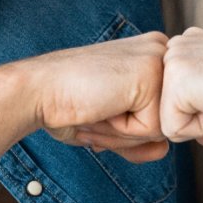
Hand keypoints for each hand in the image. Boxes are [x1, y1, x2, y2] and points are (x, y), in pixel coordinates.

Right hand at [18, 32, 170, 163]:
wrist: (37, 90)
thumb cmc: (66, 104)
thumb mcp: (110, 125)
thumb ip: (139, 140)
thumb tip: (164, 151)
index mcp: (151, 54)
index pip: (161, 112)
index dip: (127, 126)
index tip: (99, 108)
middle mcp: (160, 51)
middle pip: (165, 120)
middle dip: (127, 131)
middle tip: (96, 110)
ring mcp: (158, 60)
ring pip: (162, 128)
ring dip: (124, 132)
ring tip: (98, 107)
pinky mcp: (151, 74)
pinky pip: (153, 129)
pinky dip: (124, 130)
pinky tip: (102, 105)